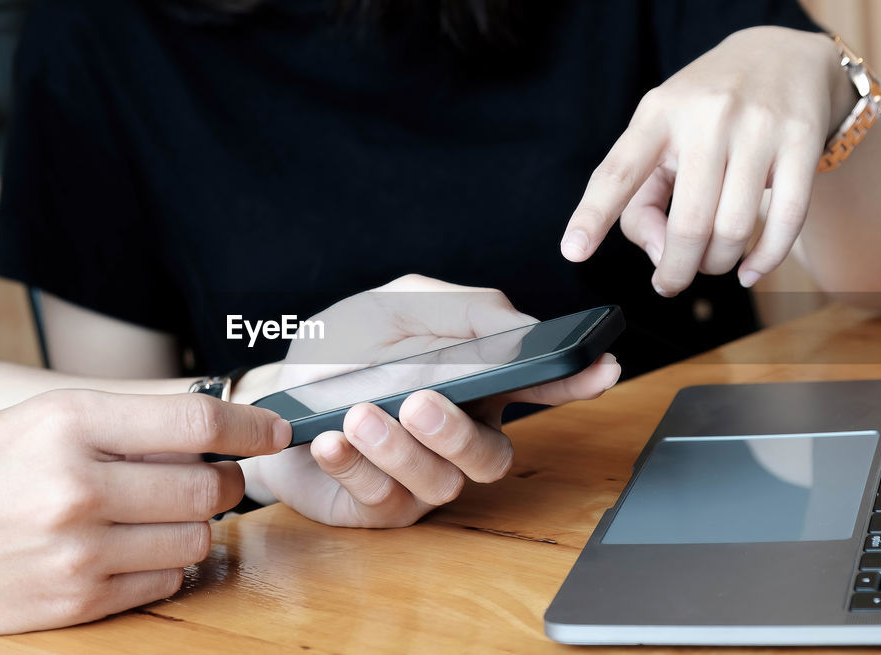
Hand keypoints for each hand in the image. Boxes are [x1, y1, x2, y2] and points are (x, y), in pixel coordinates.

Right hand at [0, 390, 287, 645]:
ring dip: (194, 526)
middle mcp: (76, 485)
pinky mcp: (74, 603)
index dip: (249, 423)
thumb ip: (114, 418)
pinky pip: (164, 584)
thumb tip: (202, 416)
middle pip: (207, 483)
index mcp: (64, 422)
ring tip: (161, 515)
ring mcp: (77, 551)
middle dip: (225, 480)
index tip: (273, 429)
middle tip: (213, 476)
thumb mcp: (25, 421)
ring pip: (195, 539)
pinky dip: (165, 568)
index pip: (194, 417)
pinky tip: (134, 551)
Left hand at [238, 275, 620, 527]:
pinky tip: (332, 439)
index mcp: (478, 384)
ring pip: (440, 483)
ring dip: (398, 449)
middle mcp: (460, 437)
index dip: (576, 381)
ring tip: (359, 414)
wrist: (278, 389)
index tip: (602, 366)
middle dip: (458, 432)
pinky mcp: (380, 506)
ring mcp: (422, 477)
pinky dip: (354, 466)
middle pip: (492, 457)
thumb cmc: (347, 348)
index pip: (540, 386)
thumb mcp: (399, 305)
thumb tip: (521, 325)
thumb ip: (461, 309)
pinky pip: (380, 498)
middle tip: (420, 400)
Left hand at [560, 26, 854, 295]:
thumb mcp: (660, 133)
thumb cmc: (705, 110)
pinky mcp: (801, 141)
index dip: (593, 215)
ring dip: (717, 264)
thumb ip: (642, 197)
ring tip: (712, 261)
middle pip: (687, 225)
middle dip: (677, 269)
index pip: (618, 171)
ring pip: (733, 229)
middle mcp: (706, 117)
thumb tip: (658, 255)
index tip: (573, 251)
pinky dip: (764, 260)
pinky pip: (785, 220)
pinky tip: (749, 270)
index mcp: (657, 115)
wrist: (780, 56)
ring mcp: (758, 128)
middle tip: (672, 280)